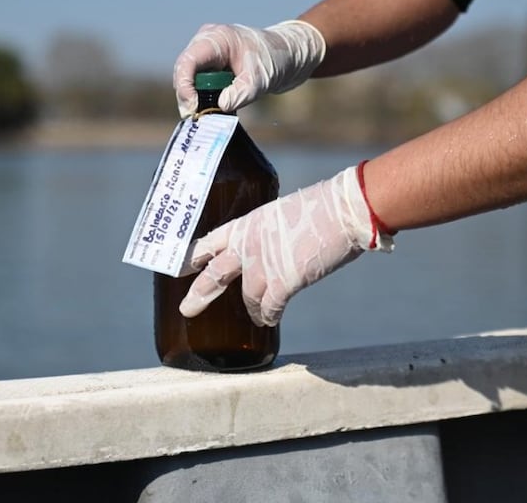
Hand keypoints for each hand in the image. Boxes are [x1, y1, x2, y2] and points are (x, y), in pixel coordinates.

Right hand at [172, 20, 325, 117]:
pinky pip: (199, 83)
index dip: (184, 85)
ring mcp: (208, 54)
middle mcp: (207, 42)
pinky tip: (211, 110)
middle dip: (187, 95)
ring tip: (203, 115)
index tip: (192, 107)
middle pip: (184, 71)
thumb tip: (220, 107)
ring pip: (189, 78)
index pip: (188, 61)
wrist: (290, 55)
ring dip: (194, 98)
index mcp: (217, 38)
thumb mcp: (260, 79)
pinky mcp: (212, 65)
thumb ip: (241, 93)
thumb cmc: (276, 58)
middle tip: (195, 118)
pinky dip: (202, 97)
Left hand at [179, 164, 393, 326]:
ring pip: (247, 297)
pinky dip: (269, 316)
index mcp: (247, 224)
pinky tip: (270, 320)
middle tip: (187, 309)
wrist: (342, 211)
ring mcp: (262, 265)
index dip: (196, 255)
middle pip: (214, 273)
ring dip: (251, 309)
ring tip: (255, 316)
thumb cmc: (322, 207)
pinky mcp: (282, 283)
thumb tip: (276, 247)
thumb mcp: (284, 213)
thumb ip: (271, 233)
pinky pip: (269, 309)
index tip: (184, 265)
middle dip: (200, 293)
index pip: (211, 241)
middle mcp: (247, 245)